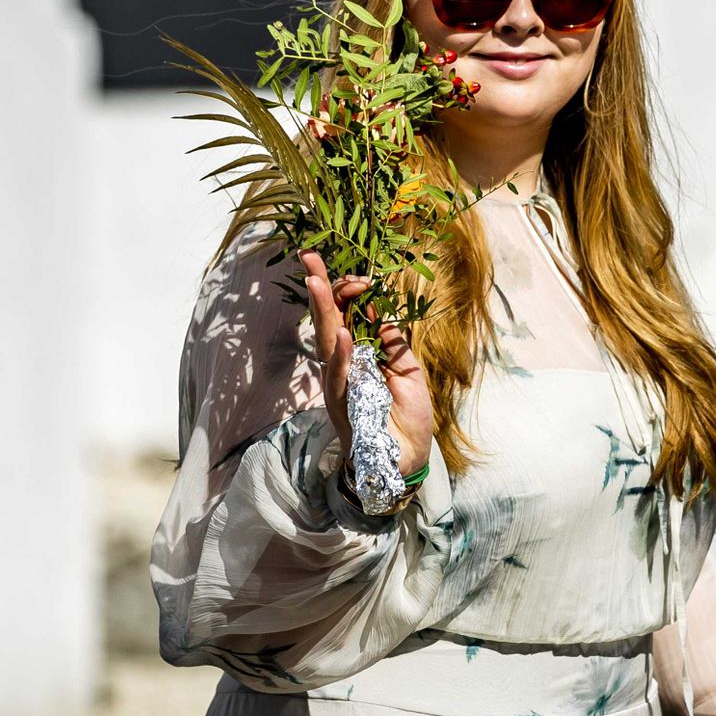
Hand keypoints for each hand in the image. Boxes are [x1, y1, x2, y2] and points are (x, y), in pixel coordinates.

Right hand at [299, 248, 433, 480]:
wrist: (407, 459)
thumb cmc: (406, 414)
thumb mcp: (406, 367)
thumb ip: (390, 340)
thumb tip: (377, 309)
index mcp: (358, 352)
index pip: (344, 312)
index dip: (344, 289)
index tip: (355, 273)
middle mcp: (343, 364)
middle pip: (327, 319)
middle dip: (319, 287)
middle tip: (308, 256)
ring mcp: (340, 384)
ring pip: (327, 342)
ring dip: (324, 311)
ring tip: (317, 282)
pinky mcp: (344, 406)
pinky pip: (341, 378)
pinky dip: (342, 356)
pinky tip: (342, 334)